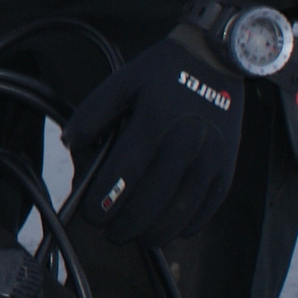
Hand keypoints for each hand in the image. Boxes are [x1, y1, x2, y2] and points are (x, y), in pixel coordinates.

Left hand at [63, 28, 243, 244]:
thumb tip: (70, 143)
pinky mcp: (227, 168)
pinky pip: (206, 208)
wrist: (215, 60)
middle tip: (109, 232)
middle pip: (150, 202)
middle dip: (124, 226)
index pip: (123, 175)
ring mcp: (210, 160)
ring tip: (135, 236)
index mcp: (154, 123)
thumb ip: (92, 113)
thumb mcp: (122, 82)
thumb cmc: (165, 72)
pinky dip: (186, 226)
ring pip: (179, 213)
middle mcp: (184, 145)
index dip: (104, 201)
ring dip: (154, 233)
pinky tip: (170, 230)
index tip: (92, 214)